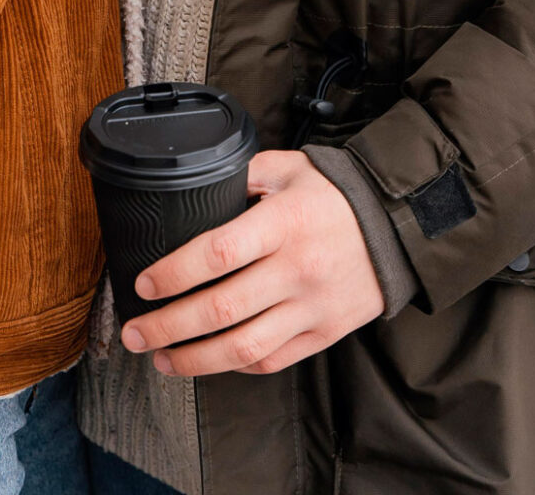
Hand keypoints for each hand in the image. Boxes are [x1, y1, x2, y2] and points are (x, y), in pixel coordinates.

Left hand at [119, 151, 383, 377]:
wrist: (399, 225)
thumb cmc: (336, 193)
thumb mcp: (288, 168)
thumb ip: (242, 174)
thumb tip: (196, 184)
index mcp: (283, 223)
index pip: (218, 253)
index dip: (174, 273)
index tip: (143, 284)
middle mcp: (296, 269)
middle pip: (221, 309)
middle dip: (168, 327)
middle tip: (134, 333)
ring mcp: (312, 307)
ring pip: (244, 347)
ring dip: (195, 359)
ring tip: (161, 358)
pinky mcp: (325, 334)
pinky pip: (273, 360)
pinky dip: (237, 366)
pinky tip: (211, 360)